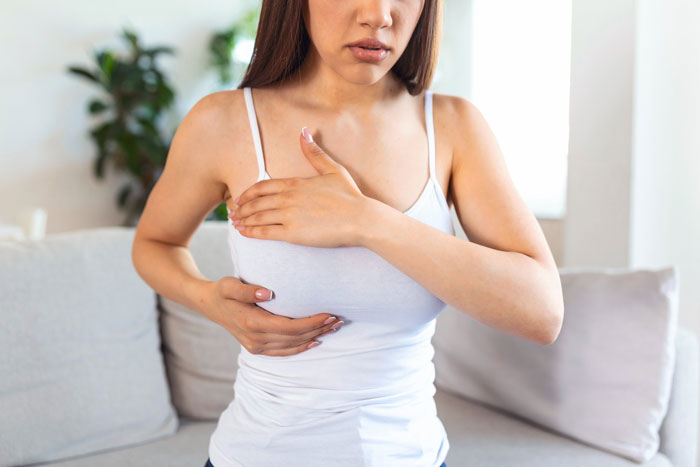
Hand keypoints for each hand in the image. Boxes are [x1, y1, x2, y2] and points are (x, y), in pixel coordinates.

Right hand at [200, 277, 343, 355]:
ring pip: (292, 346)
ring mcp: (256, 346)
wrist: (209, 305)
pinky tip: (315, 342)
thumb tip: (267, 292)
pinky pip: (283, 352)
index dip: (311, 322)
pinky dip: (300, 348)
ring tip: (333, 328)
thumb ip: (246, 289)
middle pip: (294, 337)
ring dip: (314, 337)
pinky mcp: (257, 348)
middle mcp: (255, 339)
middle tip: (338, 319)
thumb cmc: (222, 291)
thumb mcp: (229, 285)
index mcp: (252, 323)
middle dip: (318, 329)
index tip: (328, 314)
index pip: (289, 327)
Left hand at [228, 126, 371, 247]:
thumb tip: (304, 131)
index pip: (262, 186)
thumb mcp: (333, 169)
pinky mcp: (292, 233)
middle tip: (233, 213)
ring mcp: (289, 215)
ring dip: (243, 220)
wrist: (361, 219)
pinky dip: (251, 232)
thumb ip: (314, 152)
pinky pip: (265, 232)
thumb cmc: (349, 196)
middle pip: (255, 202)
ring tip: (236, 223)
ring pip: (257, 216)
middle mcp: (288, 198)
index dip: (247, 193)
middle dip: (241, 208)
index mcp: (295, 183)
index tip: (239, 198)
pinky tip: (244, 233)